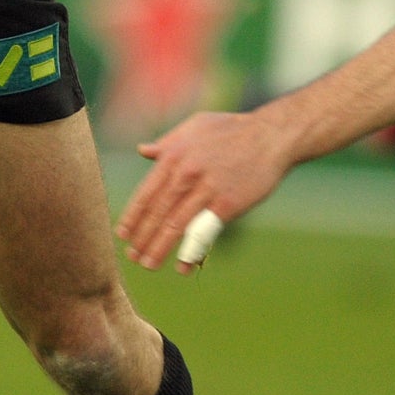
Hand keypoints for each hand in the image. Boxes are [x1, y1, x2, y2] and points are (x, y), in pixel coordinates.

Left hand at [116, 110, 292, 273]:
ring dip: (159, 248)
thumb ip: (167, 143)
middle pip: (157, 212)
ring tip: (148, 264)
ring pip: (176, 225)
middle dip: (142, 237)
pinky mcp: (227, 204)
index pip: (146, 192)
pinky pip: (204, 233)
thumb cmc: (231, 130)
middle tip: (132, 256)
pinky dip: (191, 252)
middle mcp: (186, 173)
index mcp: (174, 155)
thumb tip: (142, 150)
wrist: (271, 136)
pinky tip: (182, 267)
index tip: (123, 234)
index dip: (133, 216)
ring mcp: (207, 189)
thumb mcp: (194, 127)